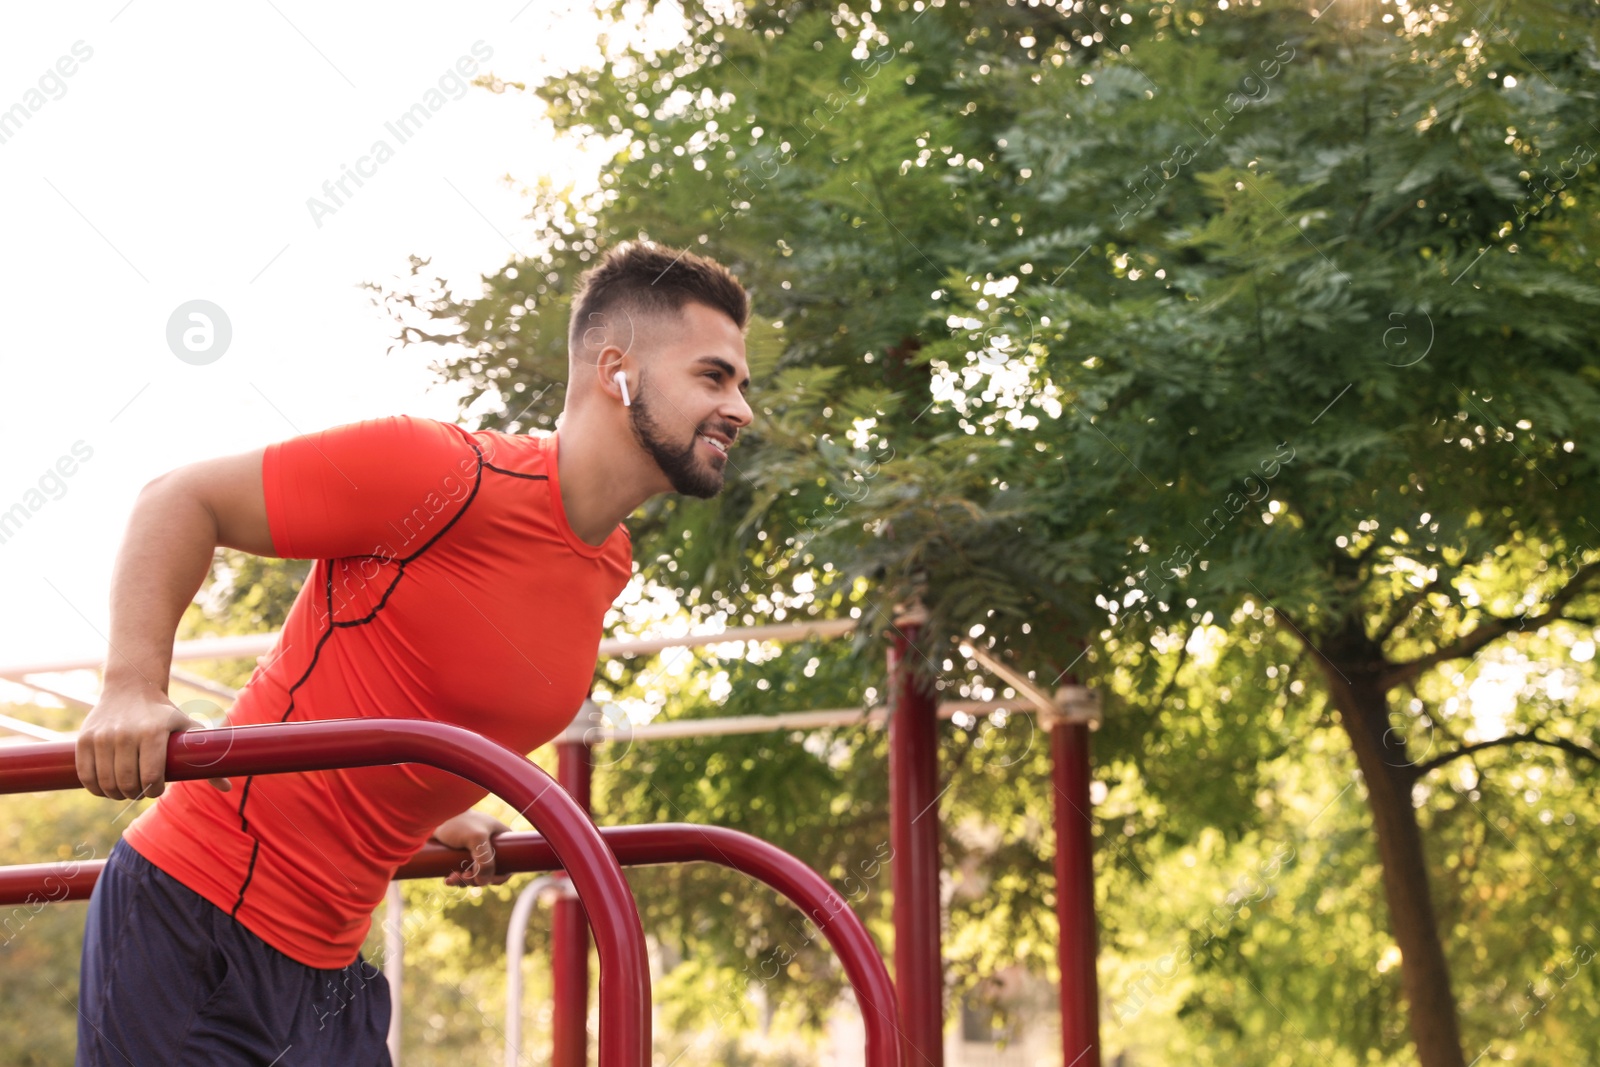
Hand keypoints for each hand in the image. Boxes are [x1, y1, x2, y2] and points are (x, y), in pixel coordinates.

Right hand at [75, 686, 230, 800]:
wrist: (131, 689)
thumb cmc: (165, 715)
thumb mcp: (188, 728)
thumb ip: (207, 757)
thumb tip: (229, 786)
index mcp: (153, 732)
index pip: (152, 777)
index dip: (154, 791)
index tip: (157, 789)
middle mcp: (125, 734)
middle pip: (127, 783)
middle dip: (135, 794)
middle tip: (140, 791)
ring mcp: (102, 737)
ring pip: (106, 783)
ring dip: (116, 794)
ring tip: (125, 790)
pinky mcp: (83, 740)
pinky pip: (86, 776)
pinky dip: (95, 788)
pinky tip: (105, 788)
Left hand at [429, 810, 512, 886]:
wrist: (433, 816)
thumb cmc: (458, 821)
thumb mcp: (477, 839)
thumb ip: (485, 861)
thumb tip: (484, 883)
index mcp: (501, 839)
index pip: (509, 863)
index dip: (500, 876)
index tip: (487, 881)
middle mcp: (490, 846)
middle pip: (490, 873)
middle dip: (476, 880)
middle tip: (464, 877)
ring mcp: (475, 852)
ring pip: (474, 876)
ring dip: (464, 882)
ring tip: (452, 877)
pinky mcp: (460, 856)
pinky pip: (462, 875)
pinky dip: (456, 880)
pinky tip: (447, 879)